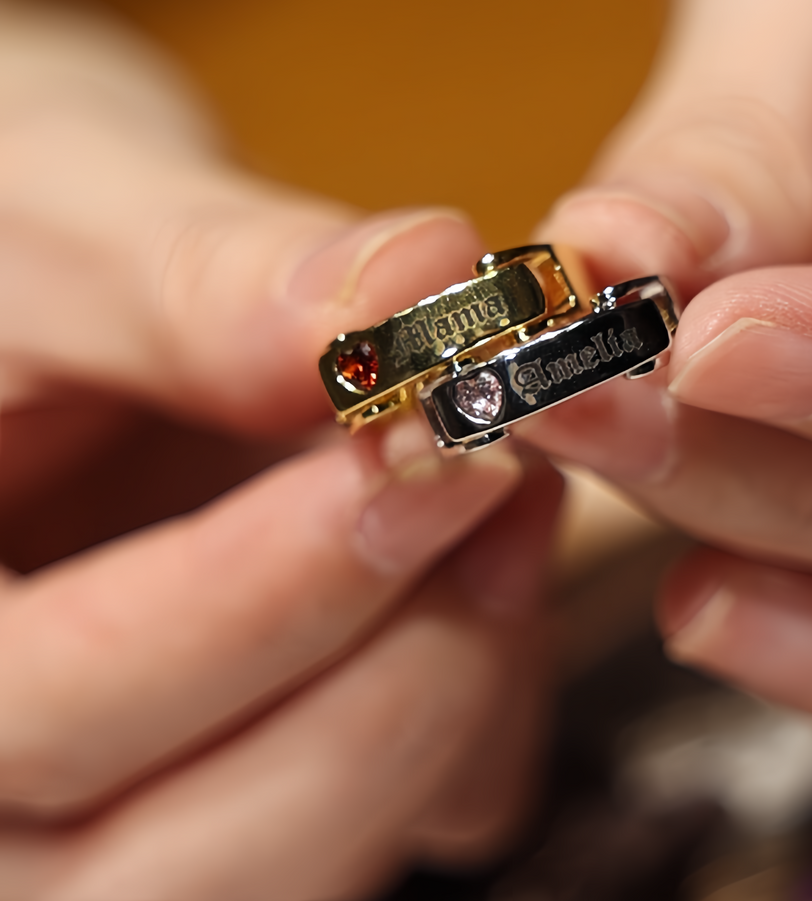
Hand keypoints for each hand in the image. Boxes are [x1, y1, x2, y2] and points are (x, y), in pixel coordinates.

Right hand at [0, 0, 560, 895]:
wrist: (51, 314)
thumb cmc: (13, 266)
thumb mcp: (61, 229)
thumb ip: (202, 277)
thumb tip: (408, 285)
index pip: (42, 717)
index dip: (250, 598)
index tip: (407, 451)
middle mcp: (13, 796)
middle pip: (195, 862)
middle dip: (385, 678)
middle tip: (490, 479)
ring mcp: (148, 801)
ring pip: (323, 857)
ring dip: (457, 687)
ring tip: (505, 492)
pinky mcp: (276, 769)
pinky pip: (418, 815)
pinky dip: (482, 709)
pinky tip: (487, 556)